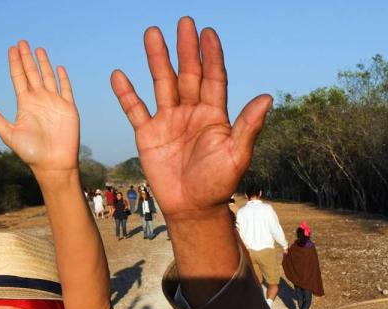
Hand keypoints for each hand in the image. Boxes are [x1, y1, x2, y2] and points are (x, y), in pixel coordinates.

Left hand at [0, 42, 78, 174]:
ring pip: (48, 78)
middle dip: (27, 58)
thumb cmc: (31, 152)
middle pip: (32, 73)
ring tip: (38, 49)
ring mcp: (54, 103)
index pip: (19, 78)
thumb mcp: (9, 133)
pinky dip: (63, 79)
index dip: (15, 63)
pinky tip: (59, 68)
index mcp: (25, 104)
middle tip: (22, 42)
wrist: (54, 163)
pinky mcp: (69, 109)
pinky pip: (66, 90)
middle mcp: (39, 100)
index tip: (11, 49)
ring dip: (43, 63)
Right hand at [111, 17, 271, 219]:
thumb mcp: (237, 154)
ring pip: (162, 83)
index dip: (211, 56)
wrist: (193, 208)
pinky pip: (135, 109)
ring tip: (152, 33)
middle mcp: (191, 113)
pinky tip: (119, 74)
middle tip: (184, 22)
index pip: (213, 78)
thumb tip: (268, 98)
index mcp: (214, 116)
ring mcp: (169, 122)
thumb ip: (248, 125)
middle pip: (187, 74)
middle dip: (185, 48)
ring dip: (157, 59)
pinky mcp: (148, 134)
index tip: (209, 32)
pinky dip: (126, 93)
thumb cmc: (219, 184)